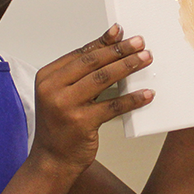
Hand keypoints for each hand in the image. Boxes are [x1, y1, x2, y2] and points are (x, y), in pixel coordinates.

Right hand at [31, 24, 153, 171]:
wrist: (51, 161)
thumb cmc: (60, 126)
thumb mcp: (62, 95)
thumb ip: (80, 75)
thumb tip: (110, 49)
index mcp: (47, 77)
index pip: (81, 53)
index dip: (104, 42)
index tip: (122, 33)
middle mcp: (53, 89)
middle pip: (93, 62)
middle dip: (120, 50)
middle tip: (140, 44)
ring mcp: (66, 106)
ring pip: (103, 79)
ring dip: (128, 67)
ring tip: (145, 60)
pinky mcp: (82, 123)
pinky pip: (113, 106)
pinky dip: (132, 99)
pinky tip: (146, 94)